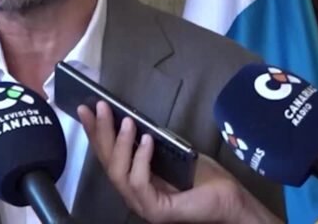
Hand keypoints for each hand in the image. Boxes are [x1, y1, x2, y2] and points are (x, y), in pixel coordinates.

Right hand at [78, 101, 281, 222]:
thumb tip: (129, 118)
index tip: (86, 109)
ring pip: (118, 173)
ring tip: (126, 121)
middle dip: (100, 132)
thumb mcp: (170, 152)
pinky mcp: (156, 211)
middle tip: (98, 107)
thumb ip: (149, 143)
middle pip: (108, 163)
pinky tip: (146, 140)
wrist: (231, 199)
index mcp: (135, 180)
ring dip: (119, 143)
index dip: (95, 132)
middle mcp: (134, 195)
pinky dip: (140, 159)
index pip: (108, 155)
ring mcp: (143, 205)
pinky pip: (138, 183)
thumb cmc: (203, 177)